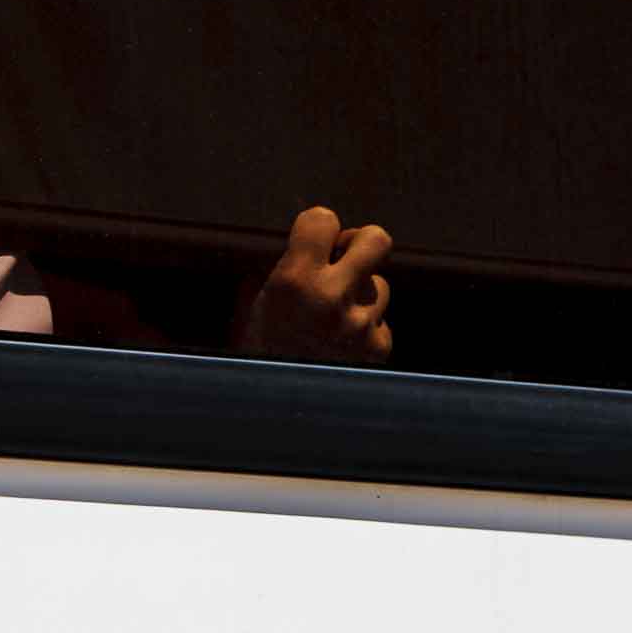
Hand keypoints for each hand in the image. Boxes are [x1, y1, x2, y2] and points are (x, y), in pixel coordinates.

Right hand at [237, 206, 392, 362]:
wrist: (273, 413)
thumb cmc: (256, 355)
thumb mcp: (250, 304)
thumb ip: (277, 267)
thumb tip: (303, 240)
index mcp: (294, 281)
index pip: (323, 219)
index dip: (317, 228)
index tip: (312, 240)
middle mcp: (332, 299)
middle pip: (377, 239)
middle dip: (360, 245)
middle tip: (343, 259)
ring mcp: (360, 326)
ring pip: (379, 285)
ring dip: (360, 295)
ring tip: (332, 317)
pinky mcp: (378, 350)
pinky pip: (381, 322)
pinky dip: (366, 329)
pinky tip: (341, 344)